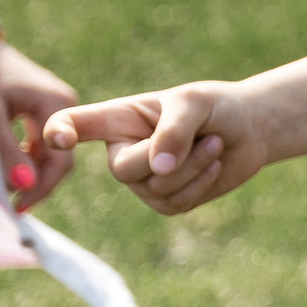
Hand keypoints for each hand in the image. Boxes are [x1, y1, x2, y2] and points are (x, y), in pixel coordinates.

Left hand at [0, 41, 78, 213]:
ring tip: (6, 191)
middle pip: (59, 157)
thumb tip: (25, 188)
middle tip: (10, 206)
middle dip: (36, 184)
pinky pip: (41, 143)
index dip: (41, 187)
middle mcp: (66, 107)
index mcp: (60, 105)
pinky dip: (26, 160)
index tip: (16, 207)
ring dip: (30, 173)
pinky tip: (9, 169)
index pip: (61, 159)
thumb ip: (6, 152)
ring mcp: (56, 108)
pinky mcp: (43, 109)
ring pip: (50, 152)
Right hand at [44, 81, 276, 215]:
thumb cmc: (216, 107)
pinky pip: (174, 203)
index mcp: (117, 119)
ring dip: (194, 167)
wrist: (249, 130)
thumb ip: (174, 130)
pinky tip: (215, 164)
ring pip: (154, 188)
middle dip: (171, 157)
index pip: (76, 125)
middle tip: (208, 136)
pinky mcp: (165, 200)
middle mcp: (121, 151)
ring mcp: (141, 180)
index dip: (60, 131)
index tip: (57, 137)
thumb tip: (158, 169)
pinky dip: (201, 184)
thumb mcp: (196, 103)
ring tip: (215, 143)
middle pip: (124, 170)